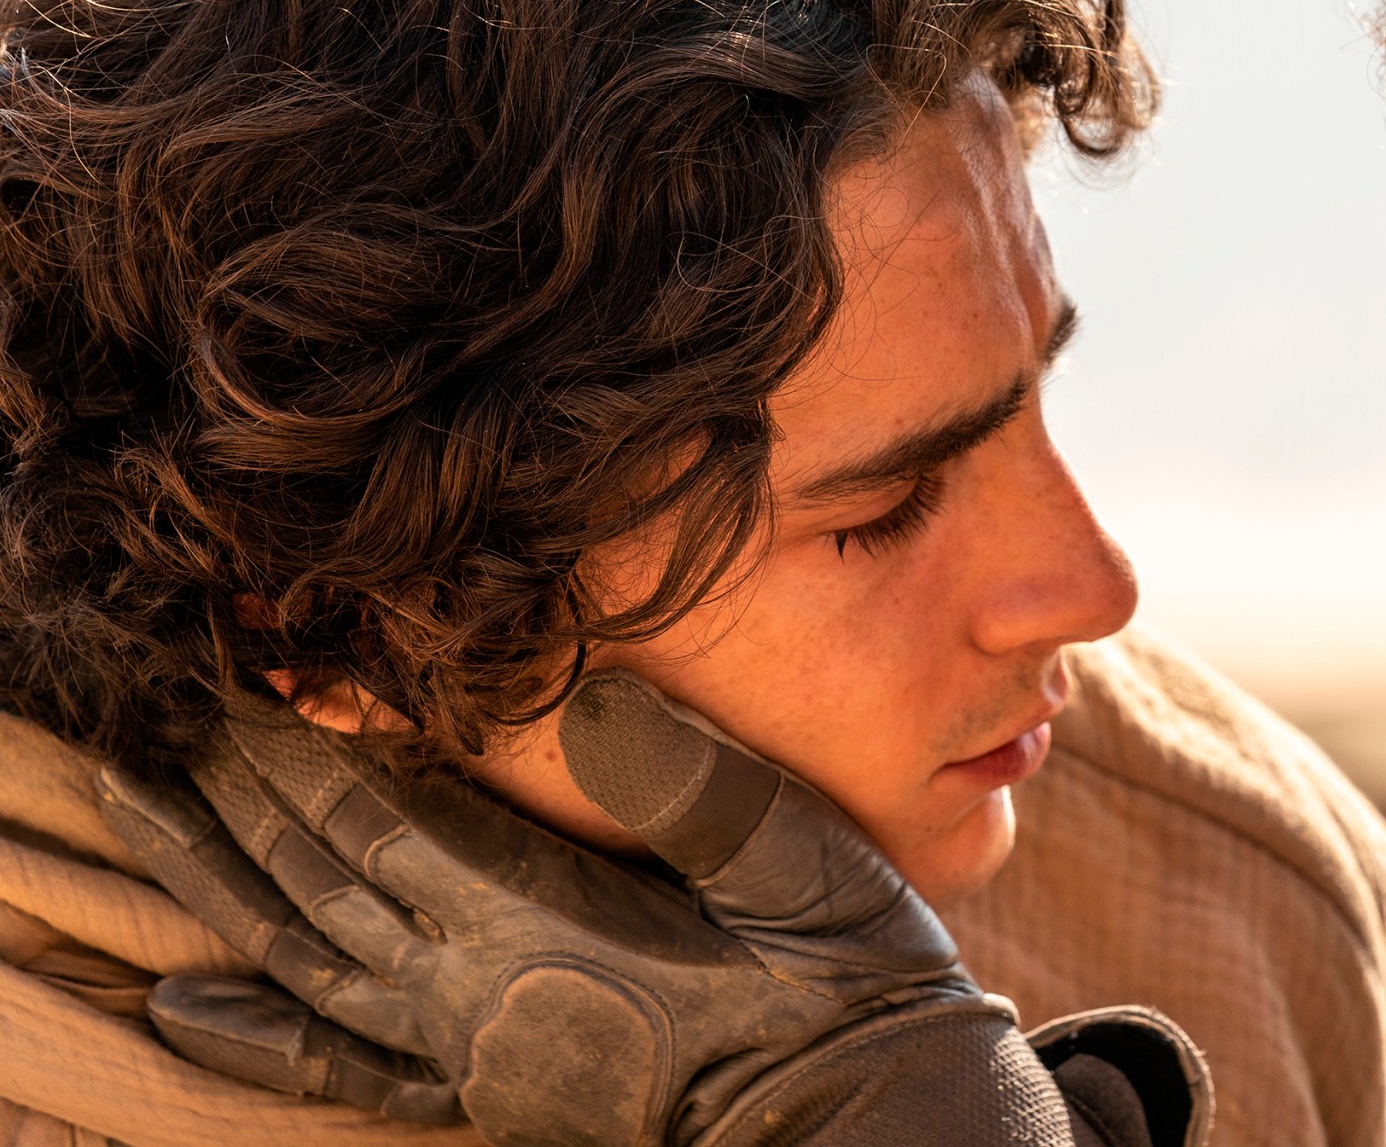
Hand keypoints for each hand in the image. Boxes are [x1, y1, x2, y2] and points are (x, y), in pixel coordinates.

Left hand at [98, 672, 1181, 1145]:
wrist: (859, 1110)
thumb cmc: (842, 979)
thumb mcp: (800, 863)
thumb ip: (700, 789)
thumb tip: (600, 697)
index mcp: (549, 925)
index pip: (391, 815)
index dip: (309, 742)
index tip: (245, 667)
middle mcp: (483, 992)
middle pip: (323, 878)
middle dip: (238, 793)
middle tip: (159, 714)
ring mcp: (474, 1050)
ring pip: (306, 957)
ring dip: (218, 882)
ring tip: (142, 810)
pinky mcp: (486, 1092)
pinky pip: (342, 1064)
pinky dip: (258, 1031)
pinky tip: (188, 1006)